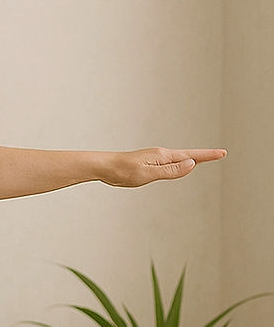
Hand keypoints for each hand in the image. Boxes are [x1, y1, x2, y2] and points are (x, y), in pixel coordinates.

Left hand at [99, 147, 227, 187]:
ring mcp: (155, 158)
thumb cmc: (124, 171)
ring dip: (193, 158)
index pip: (191, 155)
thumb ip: (171, 171)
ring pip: (179, 159)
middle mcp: (161, 155)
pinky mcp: (148, 163)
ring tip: (205, 159)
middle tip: (219, 154)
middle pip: (188, 155)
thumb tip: (192, 164)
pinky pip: (169, 163)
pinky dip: (180, 163)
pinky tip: (178, 165)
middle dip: (204, 156)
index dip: (207, 155)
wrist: (105, 166)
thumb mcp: (149, 173)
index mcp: (163, 156)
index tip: (222, 153)